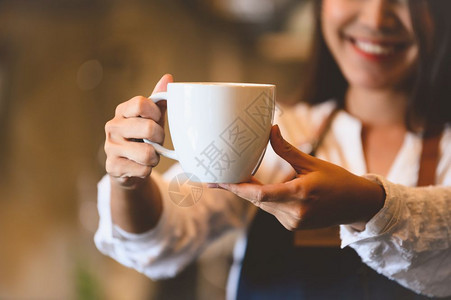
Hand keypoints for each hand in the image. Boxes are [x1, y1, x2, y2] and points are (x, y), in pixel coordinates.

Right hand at [104, 74, 172, 187]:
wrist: (128, 169)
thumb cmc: (143, 139)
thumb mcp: (153, 119)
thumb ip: (160, 100)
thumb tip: (168, 77)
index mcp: (122, 111)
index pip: (140, 103)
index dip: (155, 112)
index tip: (158, 120)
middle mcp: (113, 127)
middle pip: (148, 128)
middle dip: (160, 138)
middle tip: (158, 142)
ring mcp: (110, 147)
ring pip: (147, 152)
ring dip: (155, 157)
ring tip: (150, 156)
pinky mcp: (113, 167)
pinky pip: (142, 169)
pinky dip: (147, 170)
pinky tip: (140, 167)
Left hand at [213, 125, 384, 230]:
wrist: (356, 205)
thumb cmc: (338, 180)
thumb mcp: (312, 163)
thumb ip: (287, 150)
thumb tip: (270, 130)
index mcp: (299, 195)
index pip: (260, 194)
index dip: (236, 188)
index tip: (217, 182)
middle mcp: (294, 213)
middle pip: (256, 200)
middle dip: (237, 188)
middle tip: (215, 176)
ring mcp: (293, 222)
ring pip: (263, 205)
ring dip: (250, 192)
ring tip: (233, 178)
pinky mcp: (293, 225)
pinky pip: (271, 210)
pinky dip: (263, 198)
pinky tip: (255, 187)